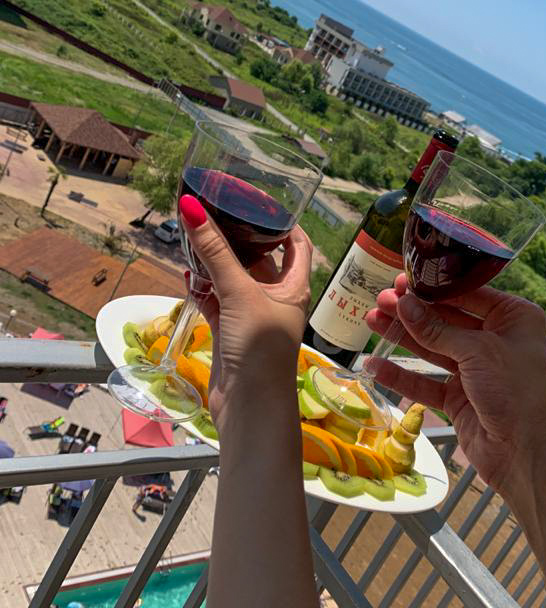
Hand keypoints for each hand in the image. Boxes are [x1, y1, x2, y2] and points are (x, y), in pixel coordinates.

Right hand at [179, 194, 312, 436]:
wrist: (249, 406)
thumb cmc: (260, 348)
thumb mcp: (239, 293)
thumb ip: (215, 252)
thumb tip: (192, 208)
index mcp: (294, 285)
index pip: (297, 243)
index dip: (283, 222)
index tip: (259, 201)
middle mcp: (276, 296)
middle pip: (259, 258)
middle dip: (239, 238)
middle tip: (216, 213)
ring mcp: (252, 314)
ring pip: (233, 278)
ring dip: (216, 262)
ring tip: (195, 238)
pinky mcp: (230, 331)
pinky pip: (216, 300)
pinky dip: (203, 287)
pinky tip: (187, 274)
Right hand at [365, 275, 545, 491]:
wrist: (524, 452)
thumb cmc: (513, 390)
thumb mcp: (477, 351)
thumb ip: (436, 329)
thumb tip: (402, 304)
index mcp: (512, 317)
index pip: (466, 294)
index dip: (432, 288)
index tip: (401, 281)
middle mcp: (494, 339)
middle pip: (446, 320)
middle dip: (412, 312)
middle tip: (380, 300)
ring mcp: (475, 369)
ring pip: (432, 348)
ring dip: (402, 337)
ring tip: (370, 320)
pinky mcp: (459, 396)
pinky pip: (426, 380)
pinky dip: (402, 374)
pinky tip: (375, 365)